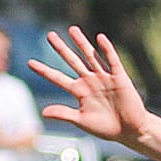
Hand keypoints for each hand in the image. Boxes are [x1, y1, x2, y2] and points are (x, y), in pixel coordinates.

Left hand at [30, 27, 151, 146]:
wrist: (130, 130)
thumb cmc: (106, 128)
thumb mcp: (81, 121)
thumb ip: (63, 114)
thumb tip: (43, 112)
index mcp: (79, 92)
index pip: (58, 78)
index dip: (44, 71)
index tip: (30, 63)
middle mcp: (89, 81)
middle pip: (72, 61)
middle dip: (61, 49)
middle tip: (50, 35)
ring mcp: (103, 77)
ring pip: (90, 56)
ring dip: (81, 43)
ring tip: (72, 30)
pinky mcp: (119, 77)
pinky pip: (111, 60)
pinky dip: (106, 50)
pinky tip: (100, 38)